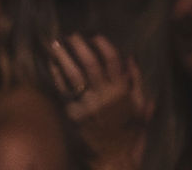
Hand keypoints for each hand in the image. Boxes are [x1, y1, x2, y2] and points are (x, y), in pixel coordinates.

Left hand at [48, 34, 150, 166]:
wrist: (114, 158)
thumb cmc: (128, 133)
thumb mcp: (140, 108)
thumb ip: (137, 83)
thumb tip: (130, 57)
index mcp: (121, 92)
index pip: (112, 61)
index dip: (104, 45)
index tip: (95, 35)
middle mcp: (104, 95)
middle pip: (90, 64)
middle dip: (80, 46)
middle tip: (72, 35)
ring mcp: (87, 104)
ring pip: (74, 74)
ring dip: (63, 57)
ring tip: (55, 43)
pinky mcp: (74, 113)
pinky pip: (63, 90)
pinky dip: (56, 75)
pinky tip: (51, 64)